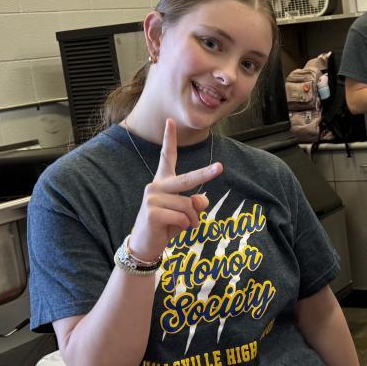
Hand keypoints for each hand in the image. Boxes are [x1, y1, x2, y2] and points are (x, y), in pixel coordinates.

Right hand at [129, 118, 221, 261]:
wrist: (146, 245)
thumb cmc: (167, 226)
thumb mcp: (185, 213)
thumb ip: (195, 203)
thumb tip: (201, 199)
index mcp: (163, 182)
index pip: (167, 157)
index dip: (169, 139)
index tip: (170, 121)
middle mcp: (156, 186)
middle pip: (187, 179)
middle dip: (205, 174)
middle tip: (220, 167)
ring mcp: (152, 198)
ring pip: (189, 206)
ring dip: (191, 220)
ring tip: (181, 226)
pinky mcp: (152, 212)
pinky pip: (182, 218)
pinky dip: (184, 227)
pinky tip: (173, 230)